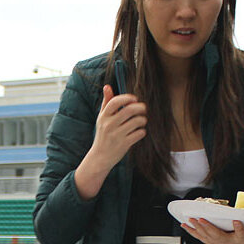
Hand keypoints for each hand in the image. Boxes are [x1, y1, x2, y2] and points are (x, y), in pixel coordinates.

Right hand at [75, 85, 147, 199]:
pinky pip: (139, 133)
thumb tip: (107, 86)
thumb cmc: (103, 135)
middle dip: (140, 108)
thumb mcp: (102, 118)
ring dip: (143, 120)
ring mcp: (117, 135)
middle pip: (130, 110)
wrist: (100, 157)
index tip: (134, 99)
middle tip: (143, 109)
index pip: (116, 102)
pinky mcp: (124, 144)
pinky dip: (142, 131)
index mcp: (104, 116)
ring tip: (141, 121)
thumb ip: (106, 102)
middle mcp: (109, 125)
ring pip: (137, 121)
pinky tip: (139, 132)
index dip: (127, 98)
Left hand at [181, 209, 243, 243]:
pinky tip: (184, 224)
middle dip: (209, 228)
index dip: (239, 228)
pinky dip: (192, 232)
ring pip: (207, 237)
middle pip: (218, 236)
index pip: (242, 234)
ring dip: (197, 229)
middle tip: (201, 219)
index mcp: (242, 239)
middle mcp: (229, 243)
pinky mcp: (212, 243)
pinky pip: (201, 238)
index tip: (237, 220)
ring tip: (189, 219)